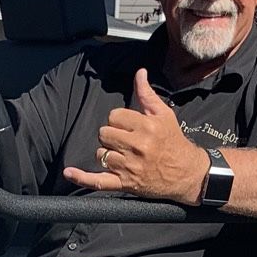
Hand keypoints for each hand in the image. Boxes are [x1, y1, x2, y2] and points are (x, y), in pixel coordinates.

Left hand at [63, 70, 210, 203]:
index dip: (119, 120)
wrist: (187, 174)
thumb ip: (147, 94)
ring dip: (107, 153)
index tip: (129, 126)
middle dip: (112, 135)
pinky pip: (99, 181)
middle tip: (125, 140)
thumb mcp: (164, 115)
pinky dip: (82, 177)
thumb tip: (139, 73)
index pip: (114, 116)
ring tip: (123, 155)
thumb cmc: (174, 142)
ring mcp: (130, 167)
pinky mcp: (125, 184)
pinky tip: (69, 172)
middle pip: (104, 133)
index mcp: (146, 127)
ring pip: (101, 153)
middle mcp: (137, 146)